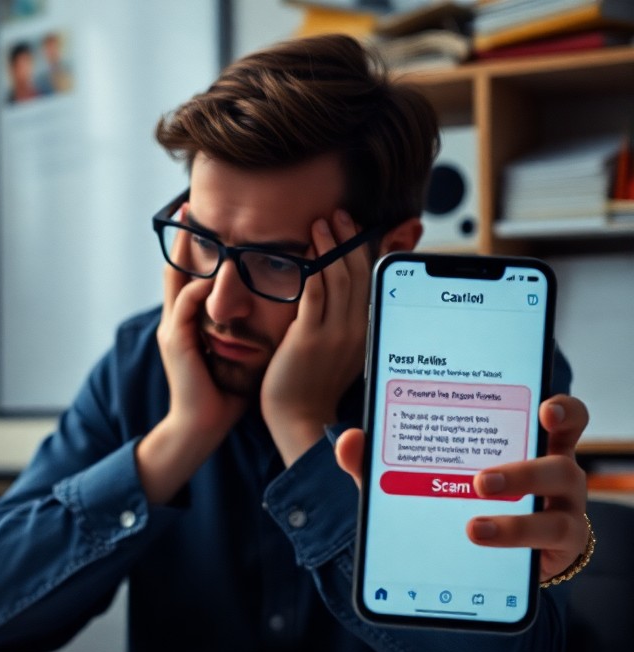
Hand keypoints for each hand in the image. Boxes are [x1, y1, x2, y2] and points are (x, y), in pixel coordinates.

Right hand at [136, 204, 245, 503]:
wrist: (202, 427)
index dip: (196, 247)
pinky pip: (186, 304)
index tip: (202, 217)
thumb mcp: (242, 350)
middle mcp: (177, 320)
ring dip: (191, 254)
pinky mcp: (176, 342)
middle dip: (180, 237)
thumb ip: (252, 324)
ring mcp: (173, 330)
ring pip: (177, 280)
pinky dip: (200, 286)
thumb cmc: (227, 392)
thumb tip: (285, 303)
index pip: (191, 275)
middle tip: (187, 206)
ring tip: (203, 230)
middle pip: (174, 268)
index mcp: (191, 321)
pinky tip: (216, 275)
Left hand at [262, 210, 370, 465]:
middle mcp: (356, 330)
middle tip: (338, 214)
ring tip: (321, 222)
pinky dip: (313, 266)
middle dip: (348, 239)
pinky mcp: (309, 339)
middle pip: (359, 273)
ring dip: (331, 245)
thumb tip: (342, 290)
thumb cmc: (312, 383)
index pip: (371, 280)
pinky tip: (306, 247)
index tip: (353, 227)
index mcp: (367, 330)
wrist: (298, 418)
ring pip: (339, 278)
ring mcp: (334, 334)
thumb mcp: (339, 348)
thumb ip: (344, 318)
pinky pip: (315, 294)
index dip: (364, 249)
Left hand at [335, 395, 590, 583]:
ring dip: (515, 522)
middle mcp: (556, 477)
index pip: (562, 420)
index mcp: (530, 445)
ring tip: (472, 527)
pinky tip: (483, 546)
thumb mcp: (420, 475)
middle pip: (562, 467)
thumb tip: (351, 440)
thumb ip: (383, 460)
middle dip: (523, 472)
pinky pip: (551, 548)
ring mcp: (563, 514)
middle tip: (480, 481)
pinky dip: (515, 546)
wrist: (485, 550)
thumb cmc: (459, 497)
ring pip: (561, 515)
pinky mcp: (559, 549)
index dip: (562, 411)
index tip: (545, 408)